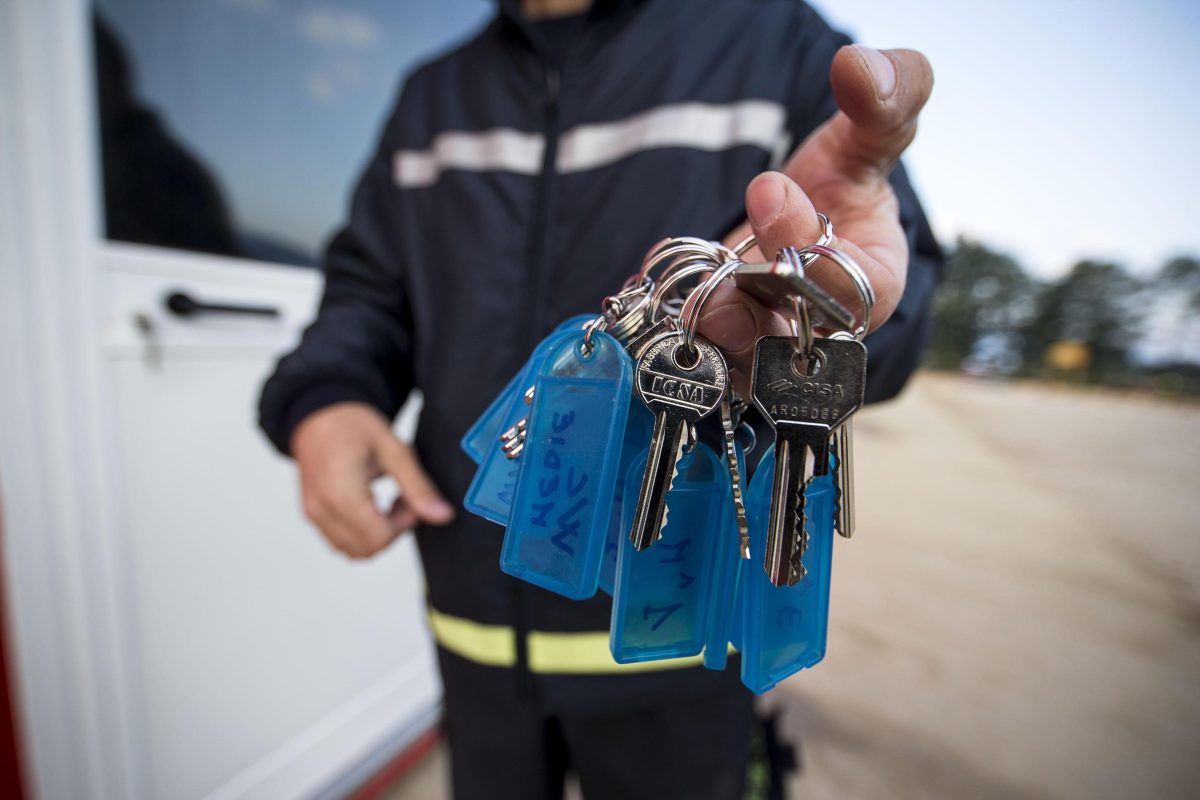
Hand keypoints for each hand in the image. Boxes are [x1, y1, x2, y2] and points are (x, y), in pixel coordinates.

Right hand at [291, 402, 454, 558]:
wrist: (319, 412)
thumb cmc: (352, 424)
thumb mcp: (394, 449)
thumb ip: (419, 486)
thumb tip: (442, 515)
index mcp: (341, 493)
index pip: (379, 537)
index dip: (404, 524)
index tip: (410, 499)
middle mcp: (322, 509)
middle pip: (367, 549)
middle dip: (392, 531)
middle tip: (402, 499)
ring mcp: (313, 513)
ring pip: (352, 550)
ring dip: (376, 534)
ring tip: (385, 502)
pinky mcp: (311, 513)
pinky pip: (339, 540)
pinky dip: (360, 531)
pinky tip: (369, 504)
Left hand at [698, 45, 933, 395]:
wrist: (795, 213)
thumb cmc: (846, 181)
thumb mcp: (871, 136)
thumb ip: (885, 101)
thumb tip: (862, 68)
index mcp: (873, 282)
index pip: (852, 289)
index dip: (811, 248)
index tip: (771, 191)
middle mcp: (821, 325)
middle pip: (788, 338)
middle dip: (751, 314)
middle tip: (722, 284)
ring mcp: (769, 341)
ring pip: (738, 360)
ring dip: (708, 334)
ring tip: (687, 305)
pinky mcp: (723, 346)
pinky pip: (695, 354)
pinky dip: (668, 330)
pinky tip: (647, 303)